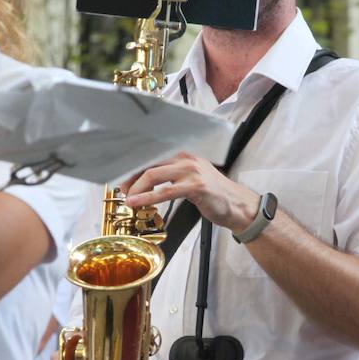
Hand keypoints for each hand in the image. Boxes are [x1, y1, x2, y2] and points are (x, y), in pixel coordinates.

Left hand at [123, 152, 258, 231]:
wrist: (237, 206)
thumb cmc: (213, 194)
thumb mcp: (190, 178)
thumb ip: (170, 175)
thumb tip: (145, 179)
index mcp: (183, 153)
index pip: (151, 154)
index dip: (133, 166)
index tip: (122, 178)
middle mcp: (186, 157)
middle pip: (148, 161)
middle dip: (130, 176)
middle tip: (121, 189)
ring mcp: (191, 170)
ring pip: (153, 174)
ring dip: (135, 187)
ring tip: (127, 198)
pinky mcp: (195, 186)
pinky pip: (165, 191)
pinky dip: (147, 197)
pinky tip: (137, 202)